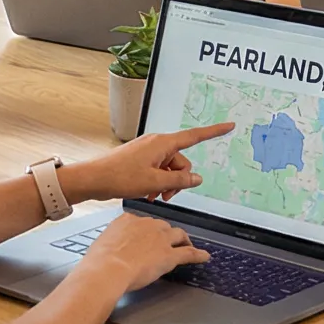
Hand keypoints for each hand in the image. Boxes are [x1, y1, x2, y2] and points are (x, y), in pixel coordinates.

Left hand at [63, 122, 227, 203]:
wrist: (93, 179)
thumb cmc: (120, 177)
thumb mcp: (155, 182)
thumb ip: (179, 181)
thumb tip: (197, 179)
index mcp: (163, 143)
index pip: (195, 136)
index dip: (214, 132)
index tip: (229, 126)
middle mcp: (156, 143)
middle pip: (181, 161)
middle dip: (178, 180)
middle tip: (166, 196)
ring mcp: (148, 151)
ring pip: (169, 168)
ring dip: (166, 184)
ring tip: (154, 196)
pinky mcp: (140, 159)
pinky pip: (157, 169)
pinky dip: (157, 181)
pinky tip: (148, 194)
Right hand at [84, 213, 207, 290]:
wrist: (107, 269)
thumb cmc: (99, 260)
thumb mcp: (103, 242)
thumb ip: (112, 241)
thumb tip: (110, 248)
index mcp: (129, 220)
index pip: (143, 223)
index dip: (148, 231)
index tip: (148, 237)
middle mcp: (147, 225)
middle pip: (163, 227)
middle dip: (166, 234)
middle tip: (167, 243)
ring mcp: (161, 239)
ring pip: (178, 235)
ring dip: (184, 240)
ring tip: (188, 245)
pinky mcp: (169, 255)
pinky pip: (188, 253)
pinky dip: (198, 255)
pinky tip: (204, 256)